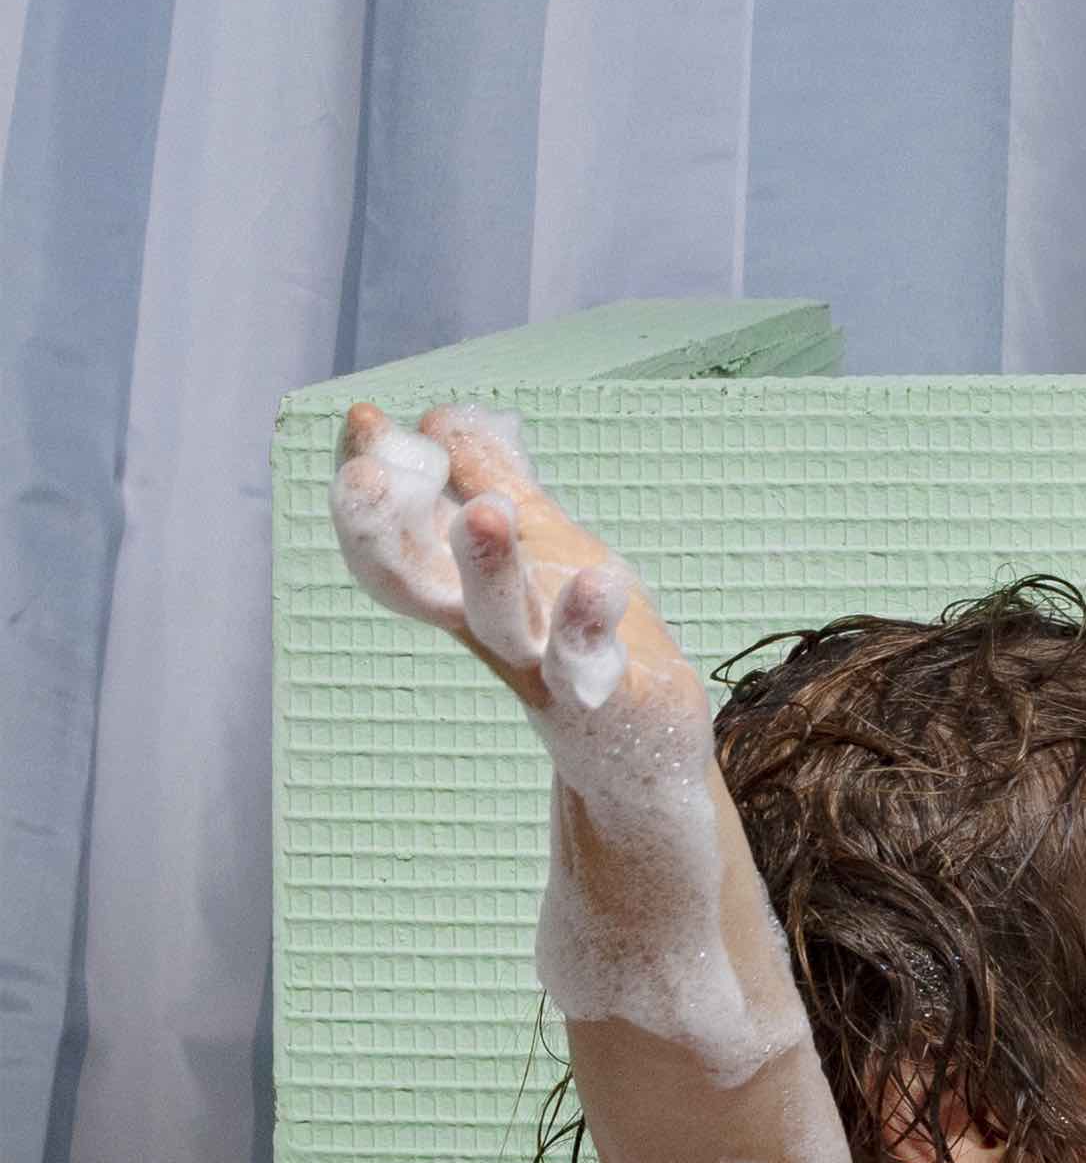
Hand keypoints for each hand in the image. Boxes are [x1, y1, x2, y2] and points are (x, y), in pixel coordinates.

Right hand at [333, 397, 676, 738]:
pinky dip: (585, 622)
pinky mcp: (601, 694)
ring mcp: (542, 665)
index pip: (400, 544)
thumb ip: (491, 480)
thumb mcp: (541, 543)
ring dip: (487, 567)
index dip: (374, 492)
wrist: (645, 744)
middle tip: (368, 472)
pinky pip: (586, 659)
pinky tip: (596, 581)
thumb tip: (434, 418)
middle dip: (387, 533)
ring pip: (499, 618)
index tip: (363, 422)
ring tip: (483, 511)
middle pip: (422, 586)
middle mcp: (489, 631)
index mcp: (465, 593)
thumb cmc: (586, 635)